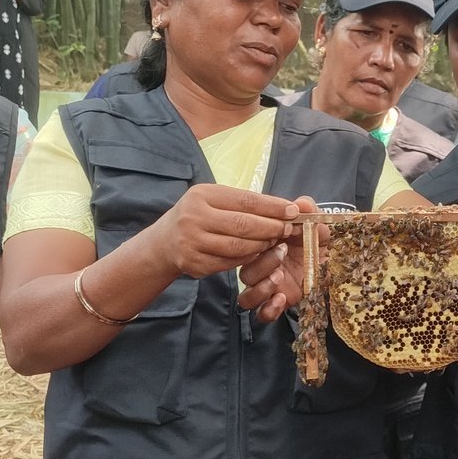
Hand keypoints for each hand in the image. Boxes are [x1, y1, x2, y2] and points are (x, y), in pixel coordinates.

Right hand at [151, 184, 297, 278]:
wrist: (164, 242)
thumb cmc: (197, 216)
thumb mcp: (213, 199)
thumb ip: (242, 202)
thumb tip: (282, 207)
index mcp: (202, 195)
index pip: (246, 200)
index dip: (272, 207)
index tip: (292, 210)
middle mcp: (194, 217)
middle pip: (243, 224)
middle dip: (271, 227)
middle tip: (288, 229)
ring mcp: (192, 242)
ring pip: (238, 246)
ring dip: (262, 245)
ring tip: (275, 241)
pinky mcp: (195, 263)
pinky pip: (229, 262)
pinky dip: (247, 258)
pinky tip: (257, 254)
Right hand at [238, 197, 329, 322]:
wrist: (339, 266)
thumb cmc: (322, 243)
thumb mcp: (319, 225)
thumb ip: (310, 211)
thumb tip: (300, 203)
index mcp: (267, 249)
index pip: (249, 247)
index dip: (256, 242)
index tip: (277, 235)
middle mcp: (264, 269)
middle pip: (245, 273)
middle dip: (260, 265)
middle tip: (282, 254)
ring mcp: (270, 289)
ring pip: (247, 296)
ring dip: (260, 288)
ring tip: (279, 278)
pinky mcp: (279, 305)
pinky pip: (262, 314)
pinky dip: (268, 309)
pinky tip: (281, 298)